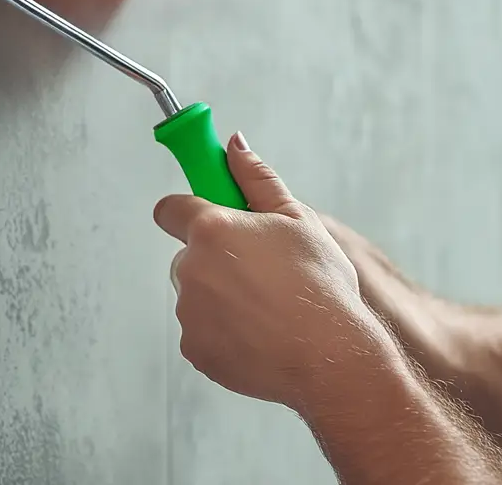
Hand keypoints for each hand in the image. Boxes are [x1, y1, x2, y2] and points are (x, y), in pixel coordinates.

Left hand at [153, 133, 390, 410]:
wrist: (330, 356)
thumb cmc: (320, 285)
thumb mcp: (297, 218)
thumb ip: (257, 178)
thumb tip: (234, 145)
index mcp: (212, 229)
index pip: (171, 208)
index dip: (188, 207)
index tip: (207, 211)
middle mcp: (191, 269)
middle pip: (189, 254)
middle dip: (216, 256)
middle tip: (262, 268)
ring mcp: (189, 312)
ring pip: (197, 293)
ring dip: (221, 294)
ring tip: (270, 305)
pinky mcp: (195, 349)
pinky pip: (201, 330)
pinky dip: (223, 330)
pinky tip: (261, 331)